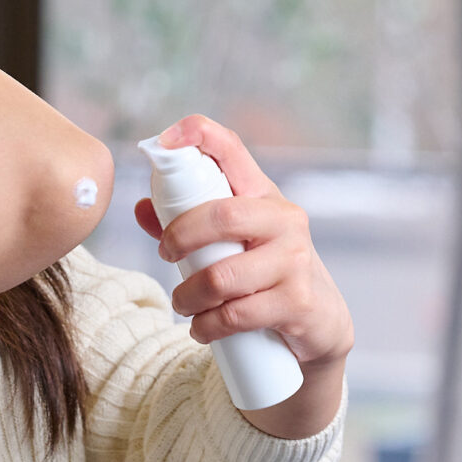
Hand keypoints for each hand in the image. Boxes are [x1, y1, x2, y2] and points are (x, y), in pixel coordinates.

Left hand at [132, 114, 354, 369]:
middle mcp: (285, 220)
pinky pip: (236, 315)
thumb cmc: (267, 270)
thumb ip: (187, 225)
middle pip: (221, 216)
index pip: (232, 149)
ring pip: (222, 276)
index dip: (198, 134)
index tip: (163, 142)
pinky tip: (201, 328)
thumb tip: (141, 209)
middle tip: (165, 256)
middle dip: (180, 238)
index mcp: (263, 195)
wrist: (320, 320)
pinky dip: (207, 326)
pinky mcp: (297, 302)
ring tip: (183, 304)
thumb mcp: (234, 240)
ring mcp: (295, 260)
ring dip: (188, 296)